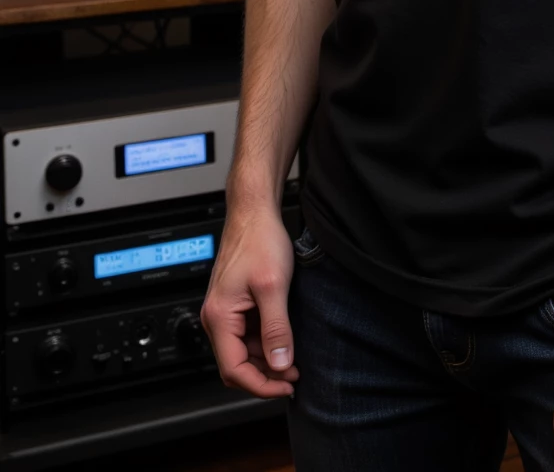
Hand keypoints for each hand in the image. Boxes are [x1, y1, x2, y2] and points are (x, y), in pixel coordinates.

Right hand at [200, 204, 299, 397]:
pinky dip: (265, 344)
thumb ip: (277, 329)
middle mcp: (216, 318)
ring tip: (293, 361)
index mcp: (219, 317)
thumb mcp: (274, 286)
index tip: (287, 386)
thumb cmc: (259, 239)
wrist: (255, 212)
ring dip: (266, 361)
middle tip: (294, 376)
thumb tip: (280, 364)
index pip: (234, 370)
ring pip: (243, 352)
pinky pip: (247, 336)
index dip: (262, 385)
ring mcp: (224, 312)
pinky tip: (284, 341)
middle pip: (236, 366)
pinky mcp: (234, 305)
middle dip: (265, 375)